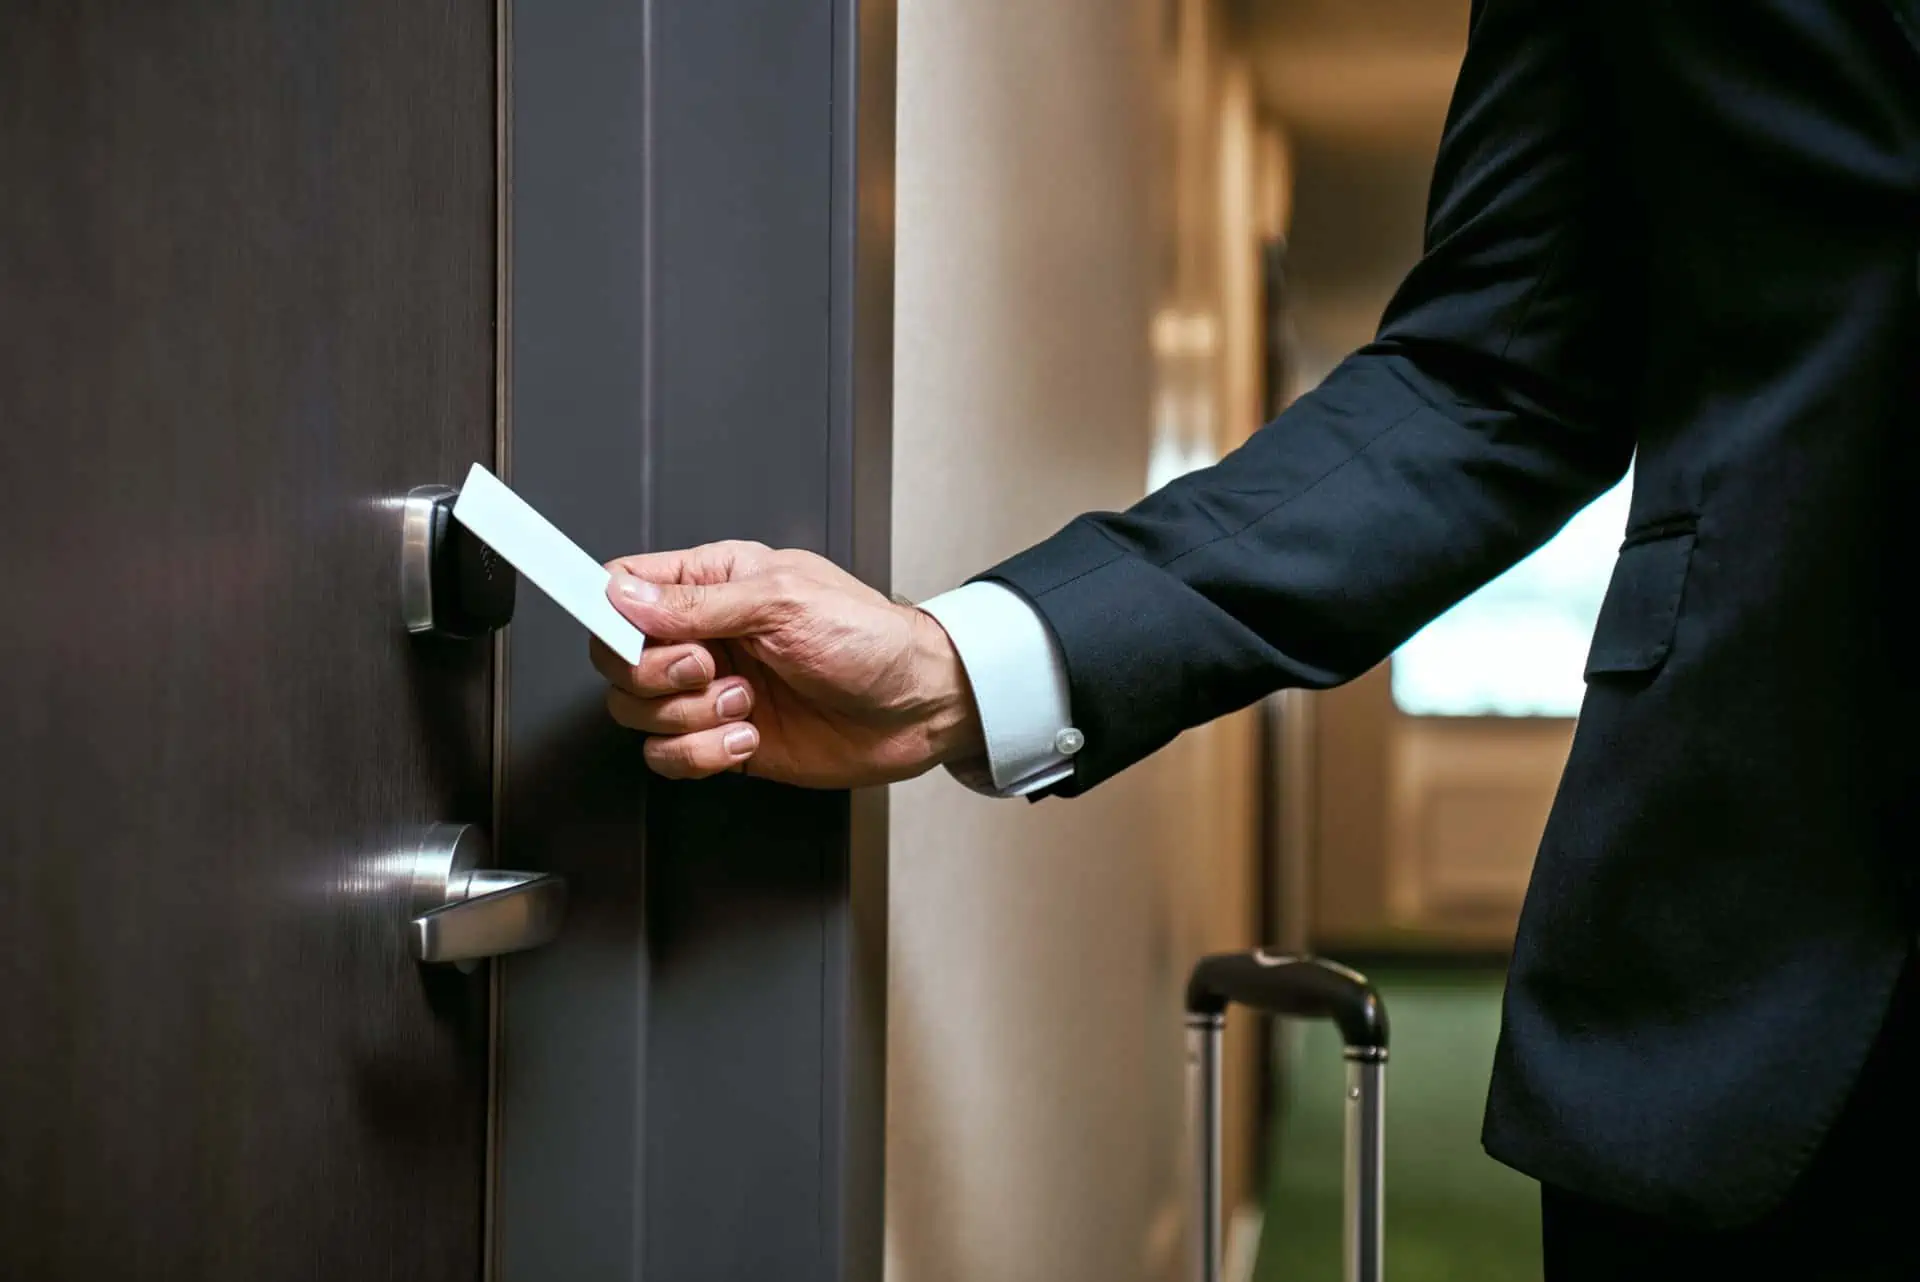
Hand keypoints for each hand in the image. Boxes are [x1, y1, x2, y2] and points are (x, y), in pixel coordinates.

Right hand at [592, 541, 984, 786]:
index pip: (621, 586)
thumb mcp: (783, 602)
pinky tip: (747, 736)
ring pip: (636, 712)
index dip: (610, 613)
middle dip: (656, 674)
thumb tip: (625, 597)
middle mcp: (704, 636)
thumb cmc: (871, 640)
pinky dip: (703, 754)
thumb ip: (699, 603)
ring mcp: (710, 690)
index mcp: (713, 582)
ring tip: (745, 703)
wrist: (918, 707)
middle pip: (617, 658)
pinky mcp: (722, 739)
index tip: (629, 634)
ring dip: (688, 717)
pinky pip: (668, 756)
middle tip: (710, 668)